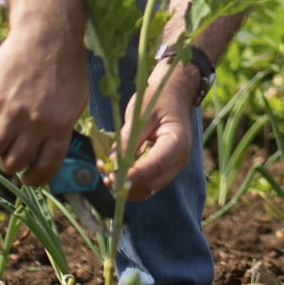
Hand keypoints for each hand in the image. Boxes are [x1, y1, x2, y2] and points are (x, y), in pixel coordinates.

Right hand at [0, 28, 88, 186]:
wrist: (48, 34)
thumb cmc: (65, 67)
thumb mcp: (76, 102)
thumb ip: (63, 128)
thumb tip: (48, 153)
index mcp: (60, 126)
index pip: (45, 167)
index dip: (35, 179)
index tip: (29, 178)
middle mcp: (36, 123)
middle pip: (14, 162)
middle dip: (11, 163)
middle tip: (9, 152)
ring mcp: (14, 110)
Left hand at [114, 61, 198, 200]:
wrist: (173, 95)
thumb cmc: (158, 99)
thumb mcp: (140, 114)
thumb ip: (128, 139)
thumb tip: (111, 163)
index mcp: (177, 142)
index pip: (156, 166)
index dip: (134, 175)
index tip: (113, 177)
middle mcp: (178, 160)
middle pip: (152, 184)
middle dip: (126, 183)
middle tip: (104, 174)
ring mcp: (171, 167)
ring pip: (147, 189)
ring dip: (125, 186)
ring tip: (105, 173)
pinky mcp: (162, 170)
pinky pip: (145, 183)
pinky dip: (128, 182)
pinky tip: (113, 172)